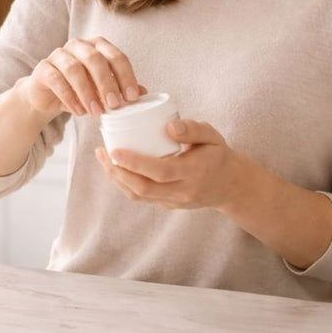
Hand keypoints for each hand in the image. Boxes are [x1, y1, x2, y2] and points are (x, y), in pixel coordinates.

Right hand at [17, 37, 146, 119]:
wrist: (47, 96)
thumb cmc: (80, 90)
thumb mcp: (102, 91)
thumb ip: (120, 89)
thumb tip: (142, 93)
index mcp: (97, 46)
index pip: (115, 56)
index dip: (125, 76)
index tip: (132, 98)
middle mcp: (78, 46)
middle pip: (95, 58)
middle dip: (107, 82)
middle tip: (114, 105)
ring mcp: (58, 55)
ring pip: (74, 68)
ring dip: (87, 92)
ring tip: (96, 112)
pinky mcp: (43, 68)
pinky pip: (56, 79)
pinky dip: (69, 96)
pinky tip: (79, 111)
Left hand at [94, 119, 240, 210]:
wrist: (229, 184)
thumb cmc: (217, 154)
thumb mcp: (212, 136)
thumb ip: (193, 129)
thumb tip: (169, 126)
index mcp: (194, 173)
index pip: (160, 172)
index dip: (135, 163)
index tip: (115, 150)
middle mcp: (183, 191)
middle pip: (144, 188)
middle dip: (118, 172)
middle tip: (103, 152)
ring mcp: (174, 202)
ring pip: (139, 196)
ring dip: (118, 179)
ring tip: (104, 159)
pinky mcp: (169, 205)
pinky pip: (143, 198)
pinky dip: (125, 184)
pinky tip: (116, 169)